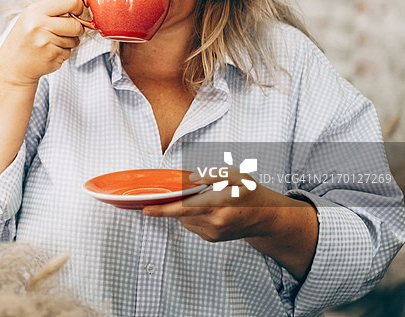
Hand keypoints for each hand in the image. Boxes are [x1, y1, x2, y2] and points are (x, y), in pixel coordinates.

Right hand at [0, 0, 85, 85]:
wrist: (12, 66)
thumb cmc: (24, 37)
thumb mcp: (35, 14)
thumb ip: (59, 1)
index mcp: (35, 11)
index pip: (70, 1)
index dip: (78, 6)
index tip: (76, 11)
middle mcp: (39, 25)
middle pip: (76, 24)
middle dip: (76, 28)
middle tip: (65, 30)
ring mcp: (45, 42)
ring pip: (75, 40)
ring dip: (69, 42)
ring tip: (52, 42)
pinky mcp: (51, 57)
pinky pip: (69, 52)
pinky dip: (63, 53)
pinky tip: (49, 52)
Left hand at [143, 167, 317, 278]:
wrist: (267, 218)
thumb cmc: (252, 195)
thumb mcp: (236, 176)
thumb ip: (212, 174)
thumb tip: (191, 179)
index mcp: (219, 205)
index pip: (185, 208)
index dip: (163, 210)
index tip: (146, 210)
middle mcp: (214, 223)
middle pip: (181, 213)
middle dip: (176, 202)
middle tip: (185, 192)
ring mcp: (212, 233)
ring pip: (185, 219)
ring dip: (186, 208)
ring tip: (206, 200)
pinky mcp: (211, 238)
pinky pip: (192, 224)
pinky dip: (193, 215)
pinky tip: (208, 209)